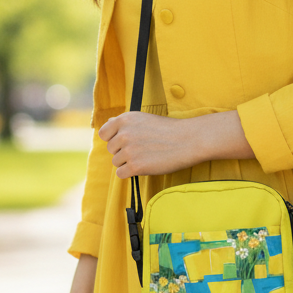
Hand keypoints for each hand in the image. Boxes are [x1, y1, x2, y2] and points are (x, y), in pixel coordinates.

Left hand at [99, 110, 254, 178]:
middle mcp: (124, 133)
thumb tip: (108, 123)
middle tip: (142, 149)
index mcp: (125, 119)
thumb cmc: (168, 130)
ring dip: (128, 162)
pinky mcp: (135, 166)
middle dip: (123, 152)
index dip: (113, 139)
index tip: (125, 142)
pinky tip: (144, 166)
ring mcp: (129, 150)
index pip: (104, 134)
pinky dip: (130, 173)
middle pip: (111, 150)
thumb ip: (125, 122)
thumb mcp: (144, 118)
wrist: (188, 140)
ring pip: (116, 162)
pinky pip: (121, 174)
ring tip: (147, 156)